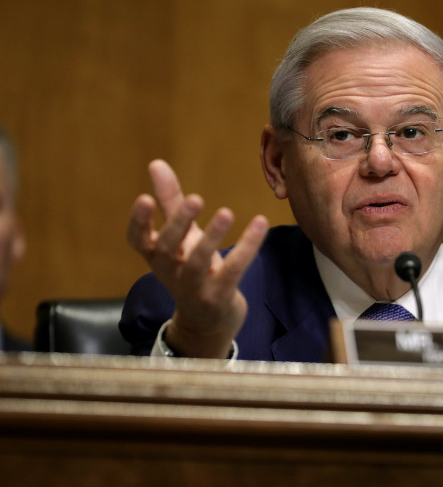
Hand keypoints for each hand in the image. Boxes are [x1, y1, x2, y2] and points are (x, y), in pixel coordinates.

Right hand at [127, 159, 267, 357]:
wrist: (209, 322)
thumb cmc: (192, 271)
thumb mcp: (181, 237)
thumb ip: (170, 202)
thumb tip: (156, 164)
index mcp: (157, 256)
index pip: (138, 240)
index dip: (139, 221)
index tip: (144, 198)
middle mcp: (171, 272)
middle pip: (167, 249)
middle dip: (179, 223)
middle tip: (195, 198)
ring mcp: (194, 288)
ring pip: (198, 263)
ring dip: (212, 237)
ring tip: (226, 212)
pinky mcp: (219, 297)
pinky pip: (233, 271)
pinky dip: (247, 248)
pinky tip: (259, 224)